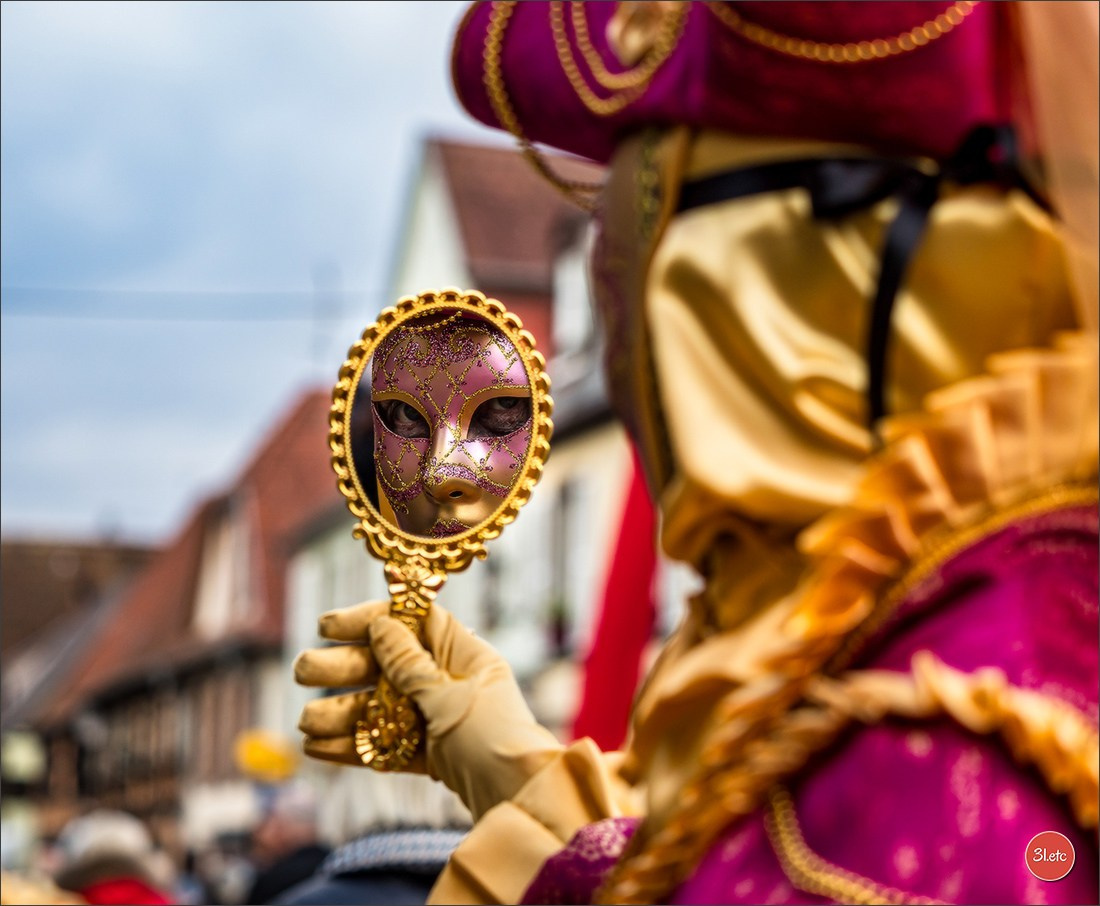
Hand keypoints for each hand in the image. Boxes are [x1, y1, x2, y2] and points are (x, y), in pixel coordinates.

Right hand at [295, 601, 563, 819]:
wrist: (521, 802)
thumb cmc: (495, 739)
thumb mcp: (449, 697)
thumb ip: (411, 666)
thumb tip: (382, 625)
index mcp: (464, 655)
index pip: (412, 621)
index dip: (368, 620)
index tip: (327, 626)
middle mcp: (449, 683)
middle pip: (387, 666)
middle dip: (343, 669)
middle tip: (302, 672)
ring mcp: (439, 720)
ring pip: (380, 710)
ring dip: (341, 713)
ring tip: (305, 723)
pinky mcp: (431, 757)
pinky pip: (386, 746)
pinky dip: (354, 748)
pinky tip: (317, 749)